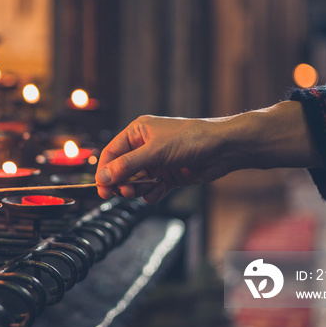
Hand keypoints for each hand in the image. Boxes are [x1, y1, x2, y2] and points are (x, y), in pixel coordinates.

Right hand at [95, 101, 321, 202]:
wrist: (223, 149)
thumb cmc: (191, 139)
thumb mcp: (155, 151)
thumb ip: (127, 166)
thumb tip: (104, 178)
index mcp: (138, 132)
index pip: (112, 153)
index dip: (105, 171)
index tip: (102, 188)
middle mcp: (145, 146)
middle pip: (122, 170)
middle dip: (122, 183)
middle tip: (125, 192)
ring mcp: (157, 162)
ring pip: (136, 182)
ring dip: (137, 189)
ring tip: (146, 189)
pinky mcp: (168, 176)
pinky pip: (151, 189)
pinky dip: (152, 194)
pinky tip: (158, 192)